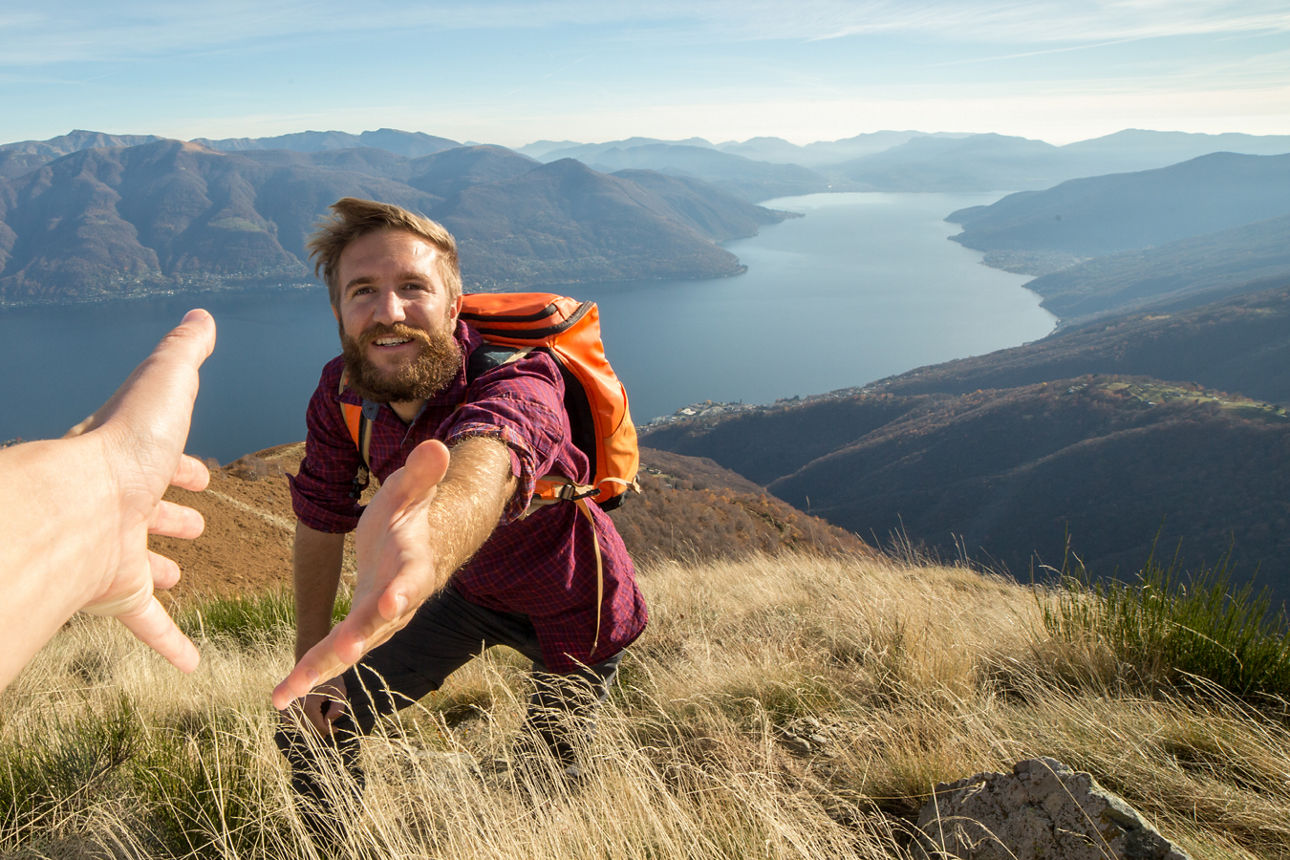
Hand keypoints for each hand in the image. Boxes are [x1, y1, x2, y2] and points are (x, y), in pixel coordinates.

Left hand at [68, 308, 215, 672]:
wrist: (82, 505)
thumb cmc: (127, 444)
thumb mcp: (166, 383)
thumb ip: (186, 352)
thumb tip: (202, 317)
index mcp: (130, 459)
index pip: (158, 459)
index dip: (180, 464)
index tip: (201, 471)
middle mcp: (119, 506)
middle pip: (146, 511)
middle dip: (170, 514)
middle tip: (192, 524)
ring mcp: (115, 552)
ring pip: (139, 565)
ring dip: (158, 570)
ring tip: (179, 572)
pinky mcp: (116, 593)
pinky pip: (146, 624)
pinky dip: (169, 643)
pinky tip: (190, 664)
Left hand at [273, 439, 450, 709]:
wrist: (414, 550)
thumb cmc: (409, 518)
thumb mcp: (411, 492)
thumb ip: (421, 474)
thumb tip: (436, 447)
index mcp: (412, 567)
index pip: (411, 581)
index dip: (403, 593)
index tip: (392, 603)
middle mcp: (396, 603)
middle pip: (377, 624)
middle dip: (358, 640)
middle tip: (341, 654)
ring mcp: (374, 622)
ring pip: (349, 649)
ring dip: (321, 669)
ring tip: (289, 690)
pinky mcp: (354, 632)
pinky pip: (330, 656)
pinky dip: (306, 675)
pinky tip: (279, 697)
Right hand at [280, 674, 348, 737]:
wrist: (311, 664)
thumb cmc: (328, 678)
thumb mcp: (339, 690)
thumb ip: (337, 707)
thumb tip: (329, 721)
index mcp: (307, 703)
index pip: (318, 727)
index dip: (328, 730)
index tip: (336, 729)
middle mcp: (294, 706)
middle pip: (307, 730)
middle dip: (320, 730)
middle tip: (331, 727)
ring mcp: (286, 707)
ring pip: (299, 727)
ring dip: (311, 727)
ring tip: (322, 718)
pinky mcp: (283, 707)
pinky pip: (290, 722)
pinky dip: (301, 722)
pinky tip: (311, 716)